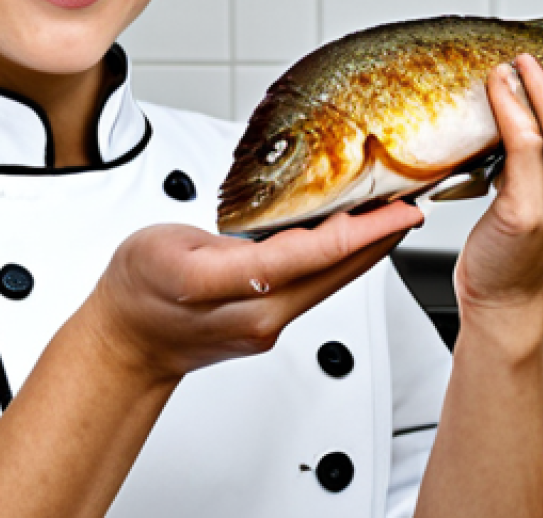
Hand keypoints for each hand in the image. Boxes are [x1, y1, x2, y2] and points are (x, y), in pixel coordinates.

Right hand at [89, 201, 421, 381]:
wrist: (129, 341)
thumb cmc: (139, 285)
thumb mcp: (170, 242)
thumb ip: (229, 240)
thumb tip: (284, 222)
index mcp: (228, 288)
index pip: (311, 255)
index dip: (361, 230)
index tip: (397, 210)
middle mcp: (259, 316)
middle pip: (337, 274)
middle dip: (382, 238)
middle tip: (414, 200)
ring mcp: (269, 328)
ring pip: (333, 284)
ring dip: (368, 250)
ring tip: (393, 212)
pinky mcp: (272, 329)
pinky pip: (318, 290)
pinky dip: (343, 262)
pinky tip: (355, 239)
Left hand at [454, 55, 542, 349]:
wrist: (505, 310)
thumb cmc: (513, 262)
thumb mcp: (541, 213)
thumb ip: (539, 177)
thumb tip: (516, 132)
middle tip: (530, 60)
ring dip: (531, 93)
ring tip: (509, 69)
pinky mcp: (521, 214)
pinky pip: (519, 152)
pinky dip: (508, 116)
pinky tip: (494, 100)